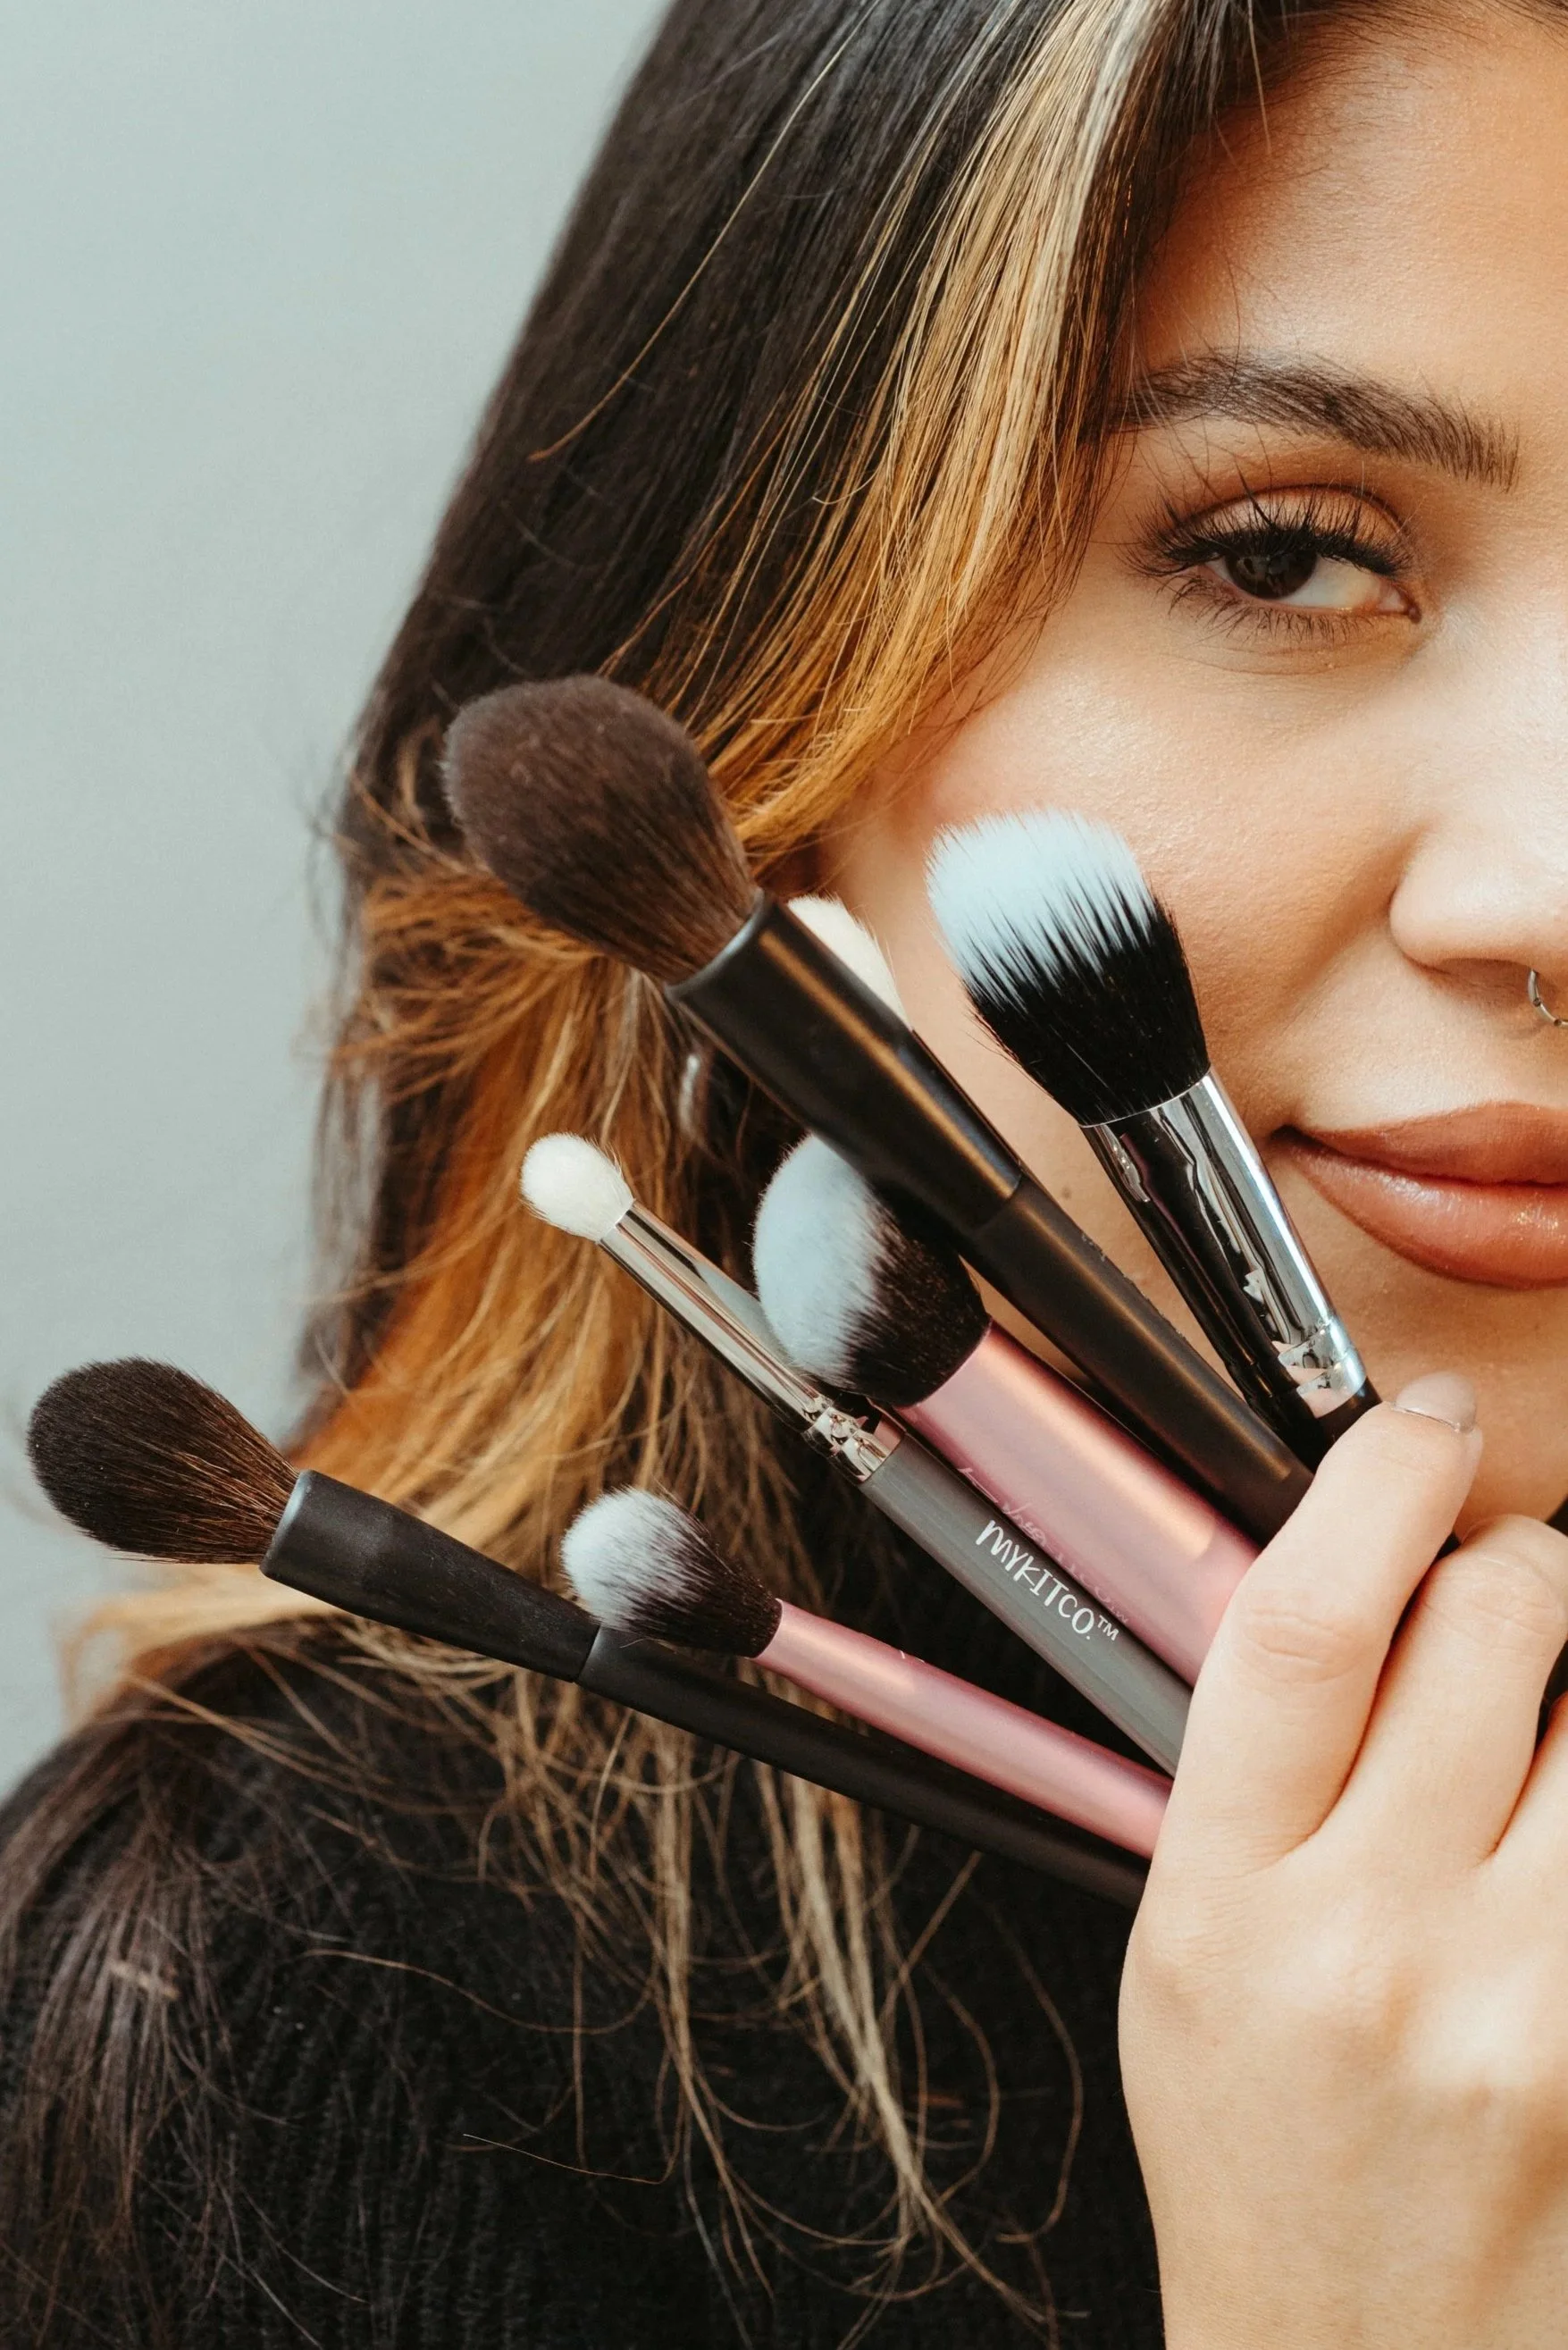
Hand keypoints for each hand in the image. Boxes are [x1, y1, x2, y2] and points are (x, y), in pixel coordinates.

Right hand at [1121, 1375, 1567, 2349]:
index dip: (1378, 1481)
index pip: (1304, 1620)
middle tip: (1500, 1581)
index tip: (1416, 1430)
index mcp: (1224, 1904)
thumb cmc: (1260, 2153)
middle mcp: (1375, 1946)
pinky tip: (1555, 1811)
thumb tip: (1353, 1577)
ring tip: (1541, 1714)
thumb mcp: (1182, 1945)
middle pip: (1489, 1627)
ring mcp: (1525, 2006)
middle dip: (1513, 1561)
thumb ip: (1256, 1762)